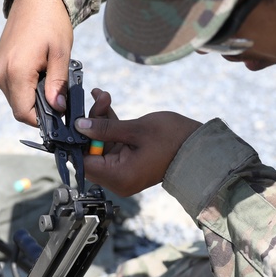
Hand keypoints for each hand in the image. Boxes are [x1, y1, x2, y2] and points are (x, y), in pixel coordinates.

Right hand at [0, 0, 73, 125]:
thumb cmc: (51, 23)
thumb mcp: (61, 54)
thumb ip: (58, 83)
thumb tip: (57, 108)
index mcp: (16, 71)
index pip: (24, 113)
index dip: (43, 120)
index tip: (60, 114)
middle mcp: (0, 74)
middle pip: (19, 108)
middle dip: (40, 108)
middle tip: (59, 95)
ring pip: (15, 99)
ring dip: (32, 97)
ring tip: (49, 78)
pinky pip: (11, 88)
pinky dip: (25, 88)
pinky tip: (40, 74)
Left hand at [75, 108, 201, 195]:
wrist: (199, 147)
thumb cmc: (173, 139)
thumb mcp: (135, 129)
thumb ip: (105, 128)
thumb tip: (79, 126)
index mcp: (119, 177)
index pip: (84, 161)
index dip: (77, 139)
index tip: (76, 117)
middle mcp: (118, 179)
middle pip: (91, 151)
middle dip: (91, 124)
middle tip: (100, 100)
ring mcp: (123, 172)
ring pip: (100, 145)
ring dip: (100, 122)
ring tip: (105, 96)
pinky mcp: (128, 162)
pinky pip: (112, 145)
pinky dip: (109, 128)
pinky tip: (106, 104)